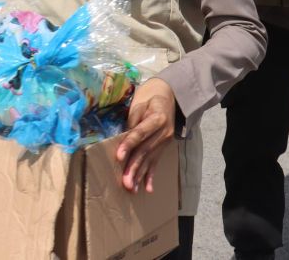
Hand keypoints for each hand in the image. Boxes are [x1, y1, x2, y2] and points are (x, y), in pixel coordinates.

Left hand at [116, 78, 176, 192]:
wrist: (169, 98)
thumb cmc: (150, 100)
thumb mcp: (140, 104)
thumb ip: (133, 121)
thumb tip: (123, 138)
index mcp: (157, 118)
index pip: (140, 133)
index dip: (129, 144)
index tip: (119, 156)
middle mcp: (164, 133)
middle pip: (145, 151)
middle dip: (134, 167)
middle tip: (126, 182)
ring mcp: (165, 142)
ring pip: (150, 160)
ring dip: (140, 175)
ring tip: (132, 188)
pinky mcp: (163, 148)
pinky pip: (156, 163)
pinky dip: (150, 177)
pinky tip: (147, 189)